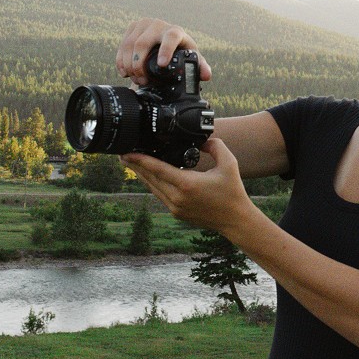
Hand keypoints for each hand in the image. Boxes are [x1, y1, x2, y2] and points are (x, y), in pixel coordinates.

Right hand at [116, 19, 211, 85]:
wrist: (164, 43)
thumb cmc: (180, 51)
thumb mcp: (190, 58)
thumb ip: (200, 67)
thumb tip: (206, 75)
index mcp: (175, 31)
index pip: (171, 37)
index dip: (165, 50)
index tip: (161, 65)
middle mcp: (158, 24)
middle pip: (143, 43)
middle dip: (139, 64)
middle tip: (142, 80)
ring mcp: (143, 24)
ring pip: (129, 44)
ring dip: (129, 64)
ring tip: (135, 78)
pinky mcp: (132, 27)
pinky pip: (122, 45)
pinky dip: (121, 60)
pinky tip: (124, 72)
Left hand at [122, 138, 250, 233]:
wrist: (235, 220)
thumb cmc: (233, 191)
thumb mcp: (229, 163)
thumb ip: (215, 145)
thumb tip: (203, 139)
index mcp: (187, 184)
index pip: (158, 169)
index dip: (140, 160)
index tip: (126, 153)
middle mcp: (177, 197)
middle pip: (150, 178)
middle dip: (135, 166)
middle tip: (123, 154)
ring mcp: (175, 207)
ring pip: (152, 188)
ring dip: (142, 175)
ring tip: (131, 163)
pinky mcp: (176, 213)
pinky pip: (159, 195)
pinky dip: (152, 184)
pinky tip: (149, 176)